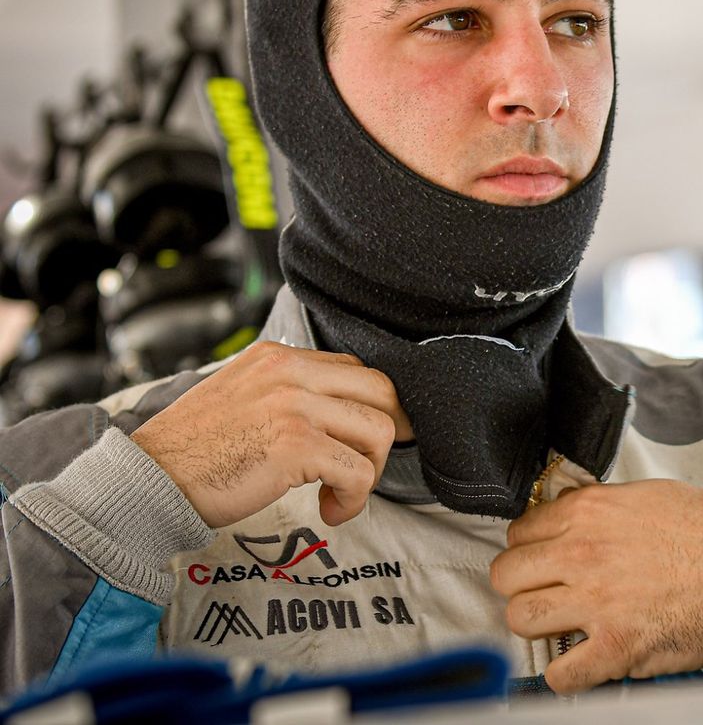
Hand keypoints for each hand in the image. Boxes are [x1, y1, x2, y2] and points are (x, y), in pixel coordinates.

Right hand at [130, 341, 413, 528]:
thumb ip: (285, 392)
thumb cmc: (192, 451)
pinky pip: (358, 471)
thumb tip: (338, 412)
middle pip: (381, 389)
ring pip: (378, 430)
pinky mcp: (296, 446)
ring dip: (371, 470)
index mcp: (277, 356)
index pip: (353, 368)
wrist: (147, 481)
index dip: (372, 406)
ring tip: (342, 494)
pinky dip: (355, 498)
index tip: (369, 438)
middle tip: (373, 464)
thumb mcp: (240, 396)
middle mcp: (289, 372)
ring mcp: (294, 406)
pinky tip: (332, 511)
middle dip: (390, 431)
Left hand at [490, 479, 702, 693]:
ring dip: (537, 625)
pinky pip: (559, 675)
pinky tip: (580, 662)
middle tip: (545, 592)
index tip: (541, 559)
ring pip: (521, 619)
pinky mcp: (615, 647)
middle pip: (508, 574)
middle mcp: (583, 553)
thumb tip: (572, 515)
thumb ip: (601, 506)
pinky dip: (565, 675)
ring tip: (560, 625)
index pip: (520, 531)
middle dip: (522, 585)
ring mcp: (596, 602)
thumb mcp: (648, 495)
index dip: (529, 548)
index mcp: (590, 512)